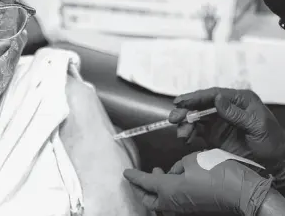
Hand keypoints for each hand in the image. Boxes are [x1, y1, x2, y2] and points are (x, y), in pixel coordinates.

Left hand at [124, 152, 272, 214]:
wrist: (241, 191)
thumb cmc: (216, 173)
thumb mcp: (192, 160)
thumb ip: (179, 165)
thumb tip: (176, 171)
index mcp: (167, 189)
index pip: (144, 182)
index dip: (133, 176)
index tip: (125, 172)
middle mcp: (172, 202)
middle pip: (148, 199)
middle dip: (140, 189)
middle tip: (136, 178)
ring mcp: (183, 208)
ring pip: (161, 202)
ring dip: (155, 189)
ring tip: (158, 171)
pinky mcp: (194, 208)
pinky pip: (174, 201)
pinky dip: (168, 191)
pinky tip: (174, 178)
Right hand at [169, 87, 284, 169]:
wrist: (275, 165)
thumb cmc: (272, 143)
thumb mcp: (257, 126)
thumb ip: (236, 113)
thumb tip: (217, 98)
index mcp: (239, 100)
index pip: (213, 94)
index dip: (195, 97)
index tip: (180, 101)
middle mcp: (226, 108)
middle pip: (201, 105)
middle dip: (185, 111)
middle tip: (173, 118)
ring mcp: (218, 122)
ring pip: (196, 118)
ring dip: (185, 124)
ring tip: (181, 135)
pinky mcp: (213, 135)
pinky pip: (196, 131)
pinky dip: (189, 134)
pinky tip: (186, 140)